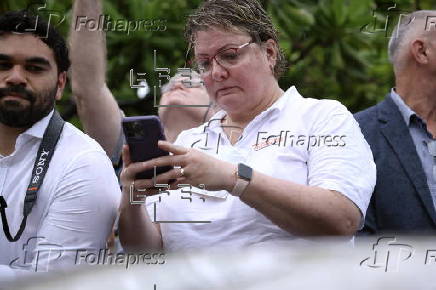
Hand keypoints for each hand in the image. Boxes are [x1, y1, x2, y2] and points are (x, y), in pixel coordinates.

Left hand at [121, 141, 236, 192]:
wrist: (225, 175)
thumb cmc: (211, 165)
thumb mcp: (199, 156)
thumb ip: (186, 155)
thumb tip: (173, 156)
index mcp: (190, 152)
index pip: (175, 147)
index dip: (165, 145)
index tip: (155, 143)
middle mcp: (189, 160)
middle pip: (167, 161)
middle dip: (152, 164)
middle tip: (141, 165)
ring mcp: (190, 171)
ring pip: (169, 175)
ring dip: (157, 179)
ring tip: (147, 182)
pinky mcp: (192, 181)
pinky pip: (177, 185)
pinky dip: (168, 187)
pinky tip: (161, 190)